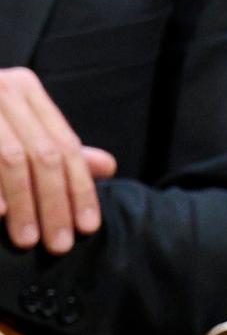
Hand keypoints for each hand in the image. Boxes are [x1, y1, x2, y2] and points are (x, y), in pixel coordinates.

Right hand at [0, 68, 116, 254]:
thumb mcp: (18, 125)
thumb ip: (55, 146)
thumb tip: (108, 167)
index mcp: (27, 90)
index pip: (65, 145)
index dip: (80, 187)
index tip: (89, 226)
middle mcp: (4, 91)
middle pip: (43, 155)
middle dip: (55, 202)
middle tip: (61, 243)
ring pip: (12, 160)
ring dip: (24, 203)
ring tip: (29, 240)